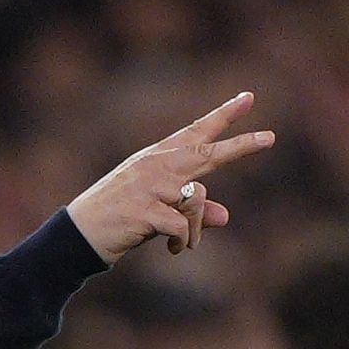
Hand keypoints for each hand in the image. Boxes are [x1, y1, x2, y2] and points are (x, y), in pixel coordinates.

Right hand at [68, 93, 277, 261]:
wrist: (79, 234)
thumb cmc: (121, 218)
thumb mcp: (159, 210)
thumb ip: (193, 210)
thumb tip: (225, 216)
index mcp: (159, 157)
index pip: (196, 132)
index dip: (224, 116)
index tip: (248, 98)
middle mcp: (156, 165)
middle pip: (206, 153)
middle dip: (240, 147)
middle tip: (269, 138)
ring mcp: (149, 186)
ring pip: (197, 201)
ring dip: (195, 229)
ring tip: (183, 245)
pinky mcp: (144, 211)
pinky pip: (183, 226)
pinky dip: (184, 242)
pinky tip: (174, 249)